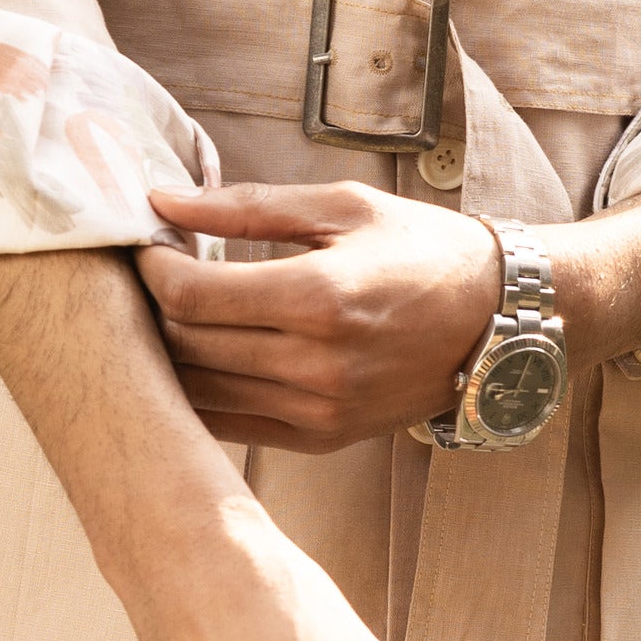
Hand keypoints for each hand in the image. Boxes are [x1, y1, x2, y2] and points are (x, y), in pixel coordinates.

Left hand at [141, 179, 504, 451]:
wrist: (493, 317)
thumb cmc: (419, 249)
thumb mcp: (340, 206)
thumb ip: (245, 207)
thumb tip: (165, 201)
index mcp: (319, 297)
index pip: (192, 297)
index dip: (151, 268)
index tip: (147, 244)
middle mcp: (316, 365)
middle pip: (188, 345)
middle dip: (154, 305)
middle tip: (152, 272)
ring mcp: (318, 411)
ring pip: (200, 393)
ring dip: (172, 352)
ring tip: (174, 311)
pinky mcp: (321, 439)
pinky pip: (231, 425)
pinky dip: (203, 392)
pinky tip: (204, 354)